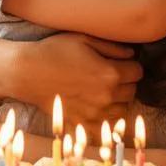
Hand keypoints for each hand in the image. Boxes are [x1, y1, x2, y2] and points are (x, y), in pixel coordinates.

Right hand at [12, 34, 140, 126]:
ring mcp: (94, 113)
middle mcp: (106, 96)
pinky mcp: (82, 124)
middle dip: (126, 83)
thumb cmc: (54, 51)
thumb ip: (113, 47)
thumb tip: (132, 55)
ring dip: (118, 101)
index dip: (131, 66)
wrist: (27, 72)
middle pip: (132, 92)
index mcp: (110, 74)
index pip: (138, 72)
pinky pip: (105, 126)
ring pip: (122, 110)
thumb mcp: (85, 39)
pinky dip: (105, 118)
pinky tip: (96, 106)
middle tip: (111, 76)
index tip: (122, 63)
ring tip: (103, 91)